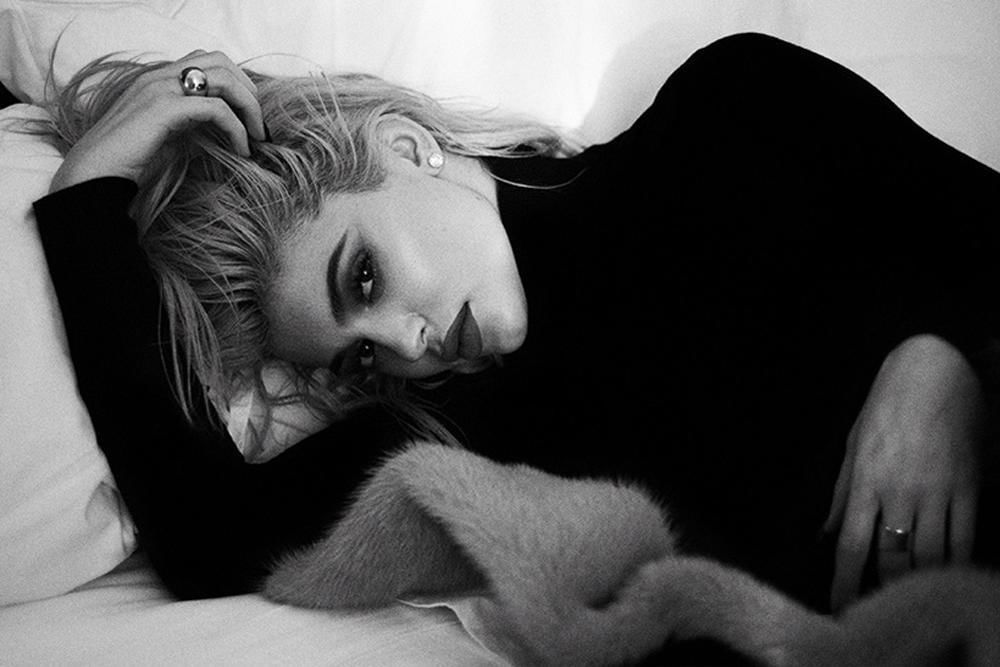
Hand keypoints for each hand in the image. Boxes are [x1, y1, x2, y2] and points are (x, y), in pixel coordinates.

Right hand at [50, 50, 265, 192]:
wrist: (95, 177)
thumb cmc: (132, 162)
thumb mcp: (172, 137)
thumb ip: (196, 125)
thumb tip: (230, 131)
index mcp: (160, 78)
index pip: (209, 61)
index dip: (238, 85)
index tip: (251, 119)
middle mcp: (160, 76)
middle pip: (221, 61)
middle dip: (249, 91)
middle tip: (260, 125)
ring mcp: (160, 88)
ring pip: (223, 78)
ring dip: (249, 107)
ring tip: (257, 137)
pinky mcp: (164, 109)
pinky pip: (216, 109)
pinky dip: (236, 129)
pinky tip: (241, 150)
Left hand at [824, 334, 982, 610]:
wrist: (934, 371)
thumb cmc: (886, 406)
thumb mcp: (853, 445)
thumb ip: (842, 494)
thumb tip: (827, 533)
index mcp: (865, 482)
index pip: (851, 546)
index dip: (844, 584)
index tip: (839, 609)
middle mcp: (900, 493)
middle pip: (891, 560)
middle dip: (883, 591)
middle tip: (877, 611)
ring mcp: (938, 493)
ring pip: (930, 557)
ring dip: (920, 584)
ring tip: (911, 601)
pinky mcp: (969, 488)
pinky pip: (964, 539)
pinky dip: (956, 564)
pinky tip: (948, 578)